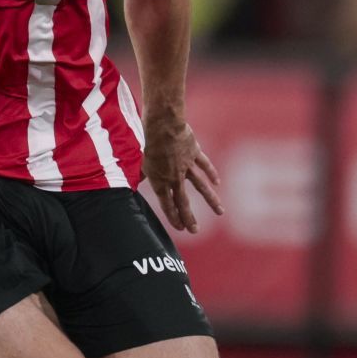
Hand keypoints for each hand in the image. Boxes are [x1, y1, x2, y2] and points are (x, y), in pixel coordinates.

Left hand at [140, 114, 222, 233]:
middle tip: (195, 230)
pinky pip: (205, 166)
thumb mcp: (141, 162)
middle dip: (189, 218)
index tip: (180, 228)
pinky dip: (212, 174)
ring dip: (211, 200)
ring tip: (220, 212)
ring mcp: (187, 166)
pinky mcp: (195, 154)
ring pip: (201, 187)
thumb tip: (136, 181)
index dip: (173, 217)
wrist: (162, 127)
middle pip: (184, 202)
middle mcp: (175, 177)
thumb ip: (142, 174)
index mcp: (160, 181)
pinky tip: (217, 183)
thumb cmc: (147, 143)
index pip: (167, 204)